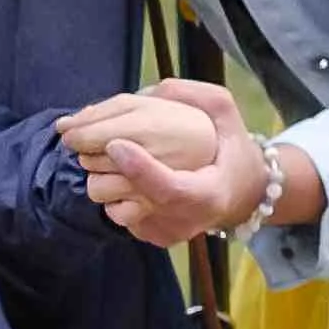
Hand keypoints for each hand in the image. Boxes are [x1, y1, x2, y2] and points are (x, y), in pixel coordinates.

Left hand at [59, 78, 265, 246]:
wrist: (243, 195)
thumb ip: (197, 97)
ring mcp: (168, 232)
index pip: (171, 190)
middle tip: (86, 140)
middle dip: (105, 168)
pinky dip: (115, 191)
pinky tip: (125, 172)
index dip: (141, 170)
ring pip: (118, 209)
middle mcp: (188, 220)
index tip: (115, 144)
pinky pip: (121, 213)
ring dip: (104, 179)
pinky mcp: (153, 236)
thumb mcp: (227, 115)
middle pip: (134, 200)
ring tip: (109, 154)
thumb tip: (152, 91)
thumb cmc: (233, 150)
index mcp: (209, 193)